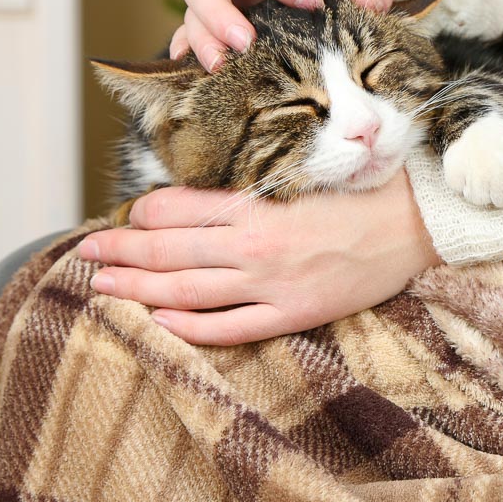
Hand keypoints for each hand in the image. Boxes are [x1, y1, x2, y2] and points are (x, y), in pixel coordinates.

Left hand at [77, 169, 440, 344]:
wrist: (417, 226)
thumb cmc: (364, 191)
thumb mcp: (305, 173)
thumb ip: (255, 185)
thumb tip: (206, 191)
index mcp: (259, 204)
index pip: (178, 206)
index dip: (142, 211)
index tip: (124, 214)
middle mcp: (256, 245)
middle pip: (169, 249)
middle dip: (120, 249)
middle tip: (85, 250)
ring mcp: (273, 284)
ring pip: (187, 289)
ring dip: (138, 286)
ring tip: (101, 285)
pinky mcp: (294, 314)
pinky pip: (229, 328)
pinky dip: (188, 326)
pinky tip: (157, 320)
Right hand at [174, 0, 397, 70]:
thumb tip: (371, 6)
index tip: (311, 3)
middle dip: (220, 12)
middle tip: (248, 43)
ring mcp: (225, 3)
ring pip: (192, 14)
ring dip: (205, 41)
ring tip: (225, 68)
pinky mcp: (220, 33)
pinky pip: (190, 40)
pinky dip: (189, 58)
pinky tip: (199, 77)